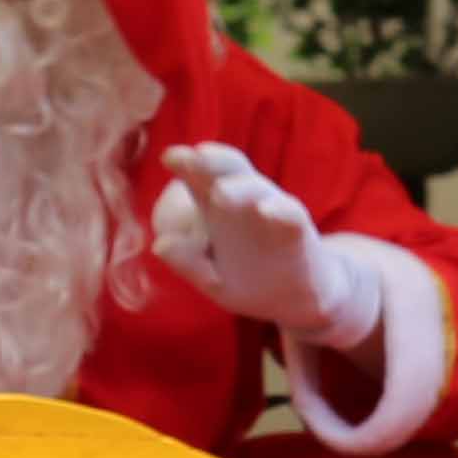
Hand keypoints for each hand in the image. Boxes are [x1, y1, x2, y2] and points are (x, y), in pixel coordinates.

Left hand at [148, 141, 382, 350]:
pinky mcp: (298, 229)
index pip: (200, 177)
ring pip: (257, 188)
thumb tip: (159, 244)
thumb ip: (188, 263)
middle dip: (211, 161)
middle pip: (228, 171)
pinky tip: (265, 212)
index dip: (186, 163)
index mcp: (217, 208)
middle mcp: (244, 201)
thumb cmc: (249, 280)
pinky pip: (290, 214)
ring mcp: (272, 210)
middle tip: (193, 157)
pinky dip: (278, 210)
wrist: (295, 300)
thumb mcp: (213, 279)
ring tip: (220, 193)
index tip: (169, 157)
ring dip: (240, 188)